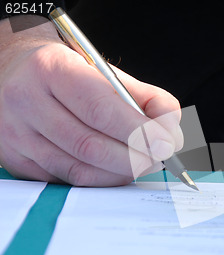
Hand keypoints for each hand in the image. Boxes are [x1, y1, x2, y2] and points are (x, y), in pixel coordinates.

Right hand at [0, 17, 182, 185]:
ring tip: (143, 164)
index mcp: (52, 69)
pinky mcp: (16, 161)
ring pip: (79, 170)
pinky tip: (116, 171)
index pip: (100, 108)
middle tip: (160, 159)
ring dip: (121, 173)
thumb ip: (145, 98)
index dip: (138, 131)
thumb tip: (171, 133)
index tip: (167, 144)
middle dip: (135, 158)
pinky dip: (100, 180)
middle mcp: (27, 101)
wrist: (15, 74)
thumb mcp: (106, 72)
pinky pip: (68, 181)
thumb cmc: (71, 74)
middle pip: (90, 145)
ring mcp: (16, 135)